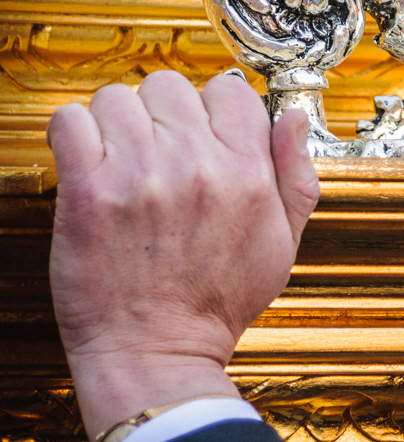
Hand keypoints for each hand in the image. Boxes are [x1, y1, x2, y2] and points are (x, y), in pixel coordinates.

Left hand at [47, 71, 318, 441]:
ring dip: (114, 125)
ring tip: (119, 163)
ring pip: (116, 98)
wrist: (155, 355)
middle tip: (155, 154)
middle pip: (169, 86)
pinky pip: (70, 121)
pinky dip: (72, 134)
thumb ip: (296, 174)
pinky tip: (84, 162)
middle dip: (161, 115)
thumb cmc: (215, 305)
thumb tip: (292, 117)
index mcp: (247, 172)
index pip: (228, 90)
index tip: (198, 134)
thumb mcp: (283, 243)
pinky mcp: (87, 191)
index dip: (211, 109)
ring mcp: (139, 174)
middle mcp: (195, 165)